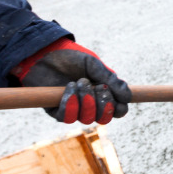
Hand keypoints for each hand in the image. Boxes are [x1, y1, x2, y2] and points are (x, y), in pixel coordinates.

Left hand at [12, 39, 131, 124]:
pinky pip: (68, 117)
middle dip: (102, 104)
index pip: (118, 110)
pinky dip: (70, 103)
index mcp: (103, 94)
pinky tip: (67, 88)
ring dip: (85, 101)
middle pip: (104, 118)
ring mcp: (75, 109)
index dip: (118, 107)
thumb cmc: (70, 58)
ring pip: (87, 119)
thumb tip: (128, 97)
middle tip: (97, 86)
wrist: (44, 54)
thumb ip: (111, 80)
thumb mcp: (94, 65)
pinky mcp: (58, 111)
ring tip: (78, 82)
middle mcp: (90, 104)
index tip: (112, 92)